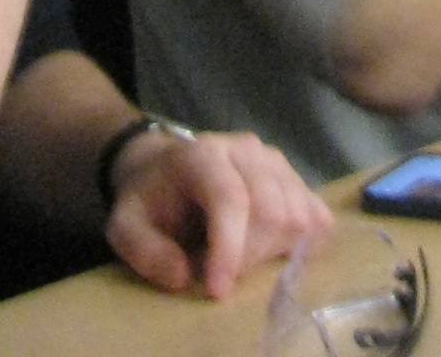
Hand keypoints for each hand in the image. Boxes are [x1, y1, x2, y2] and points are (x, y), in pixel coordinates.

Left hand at [103, 127, 330, 300]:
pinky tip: (279, 251)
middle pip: (271, 209)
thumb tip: (183, 277)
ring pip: (297, 214)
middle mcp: (245, 149)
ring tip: (242, 257)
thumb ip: (145, 250)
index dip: (230, 248)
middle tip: (223, 273)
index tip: (218, 291)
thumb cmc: (148, 199)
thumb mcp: (124, 225)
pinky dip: (305, 241)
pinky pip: (316, 212)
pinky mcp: (292, 175)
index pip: (230, 198)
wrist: (163, 166)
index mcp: (202, 155)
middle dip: (249, 256)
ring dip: (273, 252)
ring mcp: (274, 159)